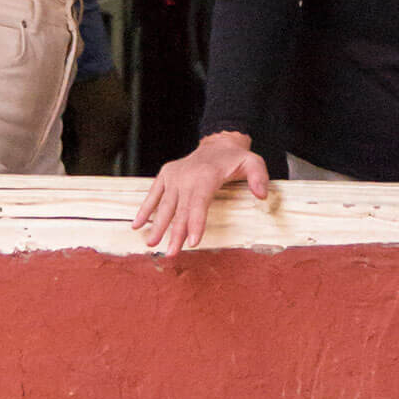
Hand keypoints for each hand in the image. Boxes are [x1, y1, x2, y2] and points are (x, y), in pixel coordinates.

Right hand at [133, 131, 269, 255]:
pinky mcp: (165, 175)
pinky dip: (145, 209)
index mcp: (206, 176)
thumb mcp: (253, 163)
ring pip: (165, 205)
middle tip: (172, 253)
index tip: (192, 241)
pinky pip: (153, 193)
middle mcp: (187, 176)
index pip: (199, 203)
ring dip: (158, 225)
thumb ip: (259, 177)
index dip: (196, 222)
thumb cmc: (234, 159)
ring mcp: (174, 176)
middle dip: (176, 233)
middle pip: (181, 209)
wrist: (217, 144)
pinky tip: (137, 225)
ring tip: (151, 244)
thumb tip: (261, 195)